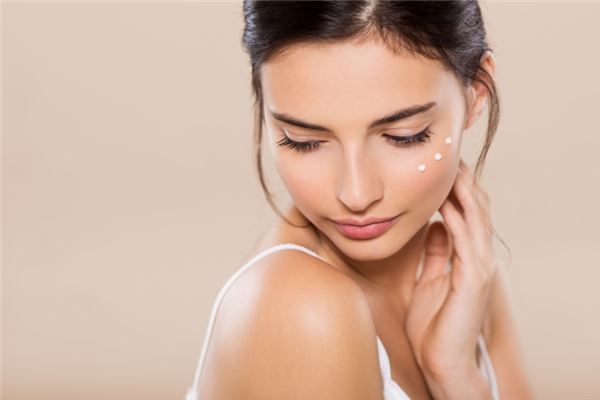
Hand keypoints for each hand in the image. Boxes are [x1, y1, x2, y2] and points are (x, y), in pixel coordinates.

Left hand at [405, 158, 496, 382]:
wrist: (441, 361)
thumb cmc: (434, 324)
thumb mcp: (430, 279)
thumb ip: (436, 253)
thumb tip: (435, 227)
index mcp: (466, 258)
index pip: (467, 215)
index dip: (458, 190)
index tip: (443, 167)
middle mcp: (477, 259)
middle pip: (476, 211)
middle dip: (464, 183)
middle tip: (451, 157)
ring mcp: (478, 269)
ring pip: (476, 221)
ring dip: (464, 194)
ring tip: (452, 169)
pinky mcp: (473, 280)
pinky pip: (466, 242)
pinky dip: (458, 219)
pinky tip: (445, 202)